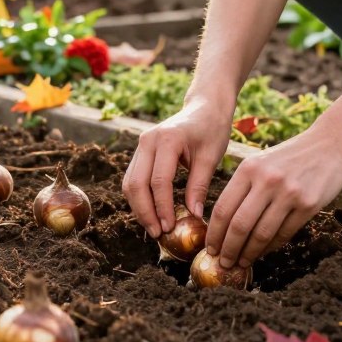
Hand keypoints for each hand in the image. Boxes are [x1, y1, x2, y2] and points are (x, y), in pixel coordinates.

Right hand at [122, 99, 232, 237]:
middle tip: (158, 234)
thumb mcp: (210, 157)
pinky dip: (139, 198)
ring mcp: (140, 145)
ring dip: (139, 208)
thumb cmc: (211, 130)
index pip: (159, 181)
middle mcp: (147, 141)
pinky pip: (133, 179)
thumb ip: (199, 185)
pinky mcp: (140, 152)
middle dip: (145, 212)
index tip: (170, 228)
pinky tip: (151, 213)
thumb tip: (193, 216)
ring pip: (130, 183)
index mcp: (166, 140)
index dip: (162, 208)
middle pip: (136, 184)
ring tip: (154, 228)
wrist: (204, 107)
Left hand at [204, 127, 341, 268]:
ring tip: (241, 262)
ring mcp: (289, 193)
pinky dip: (271, 247)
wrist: (330, 145)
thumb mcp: (259, 163)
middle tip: (224, 263)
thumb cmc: (289, 157)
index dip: (214, 233)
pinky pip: (284, 233)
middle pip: (239, 225)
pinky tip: (263, 252)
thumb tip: (224, 224)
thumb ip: (242, 187)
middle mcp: (266, 181)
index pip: (223, 208)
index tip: (211, 247)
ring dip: (249, 253)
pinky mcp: (309, 205)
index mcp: (248, 169)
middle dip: (228, 249)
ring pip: (261, 234)